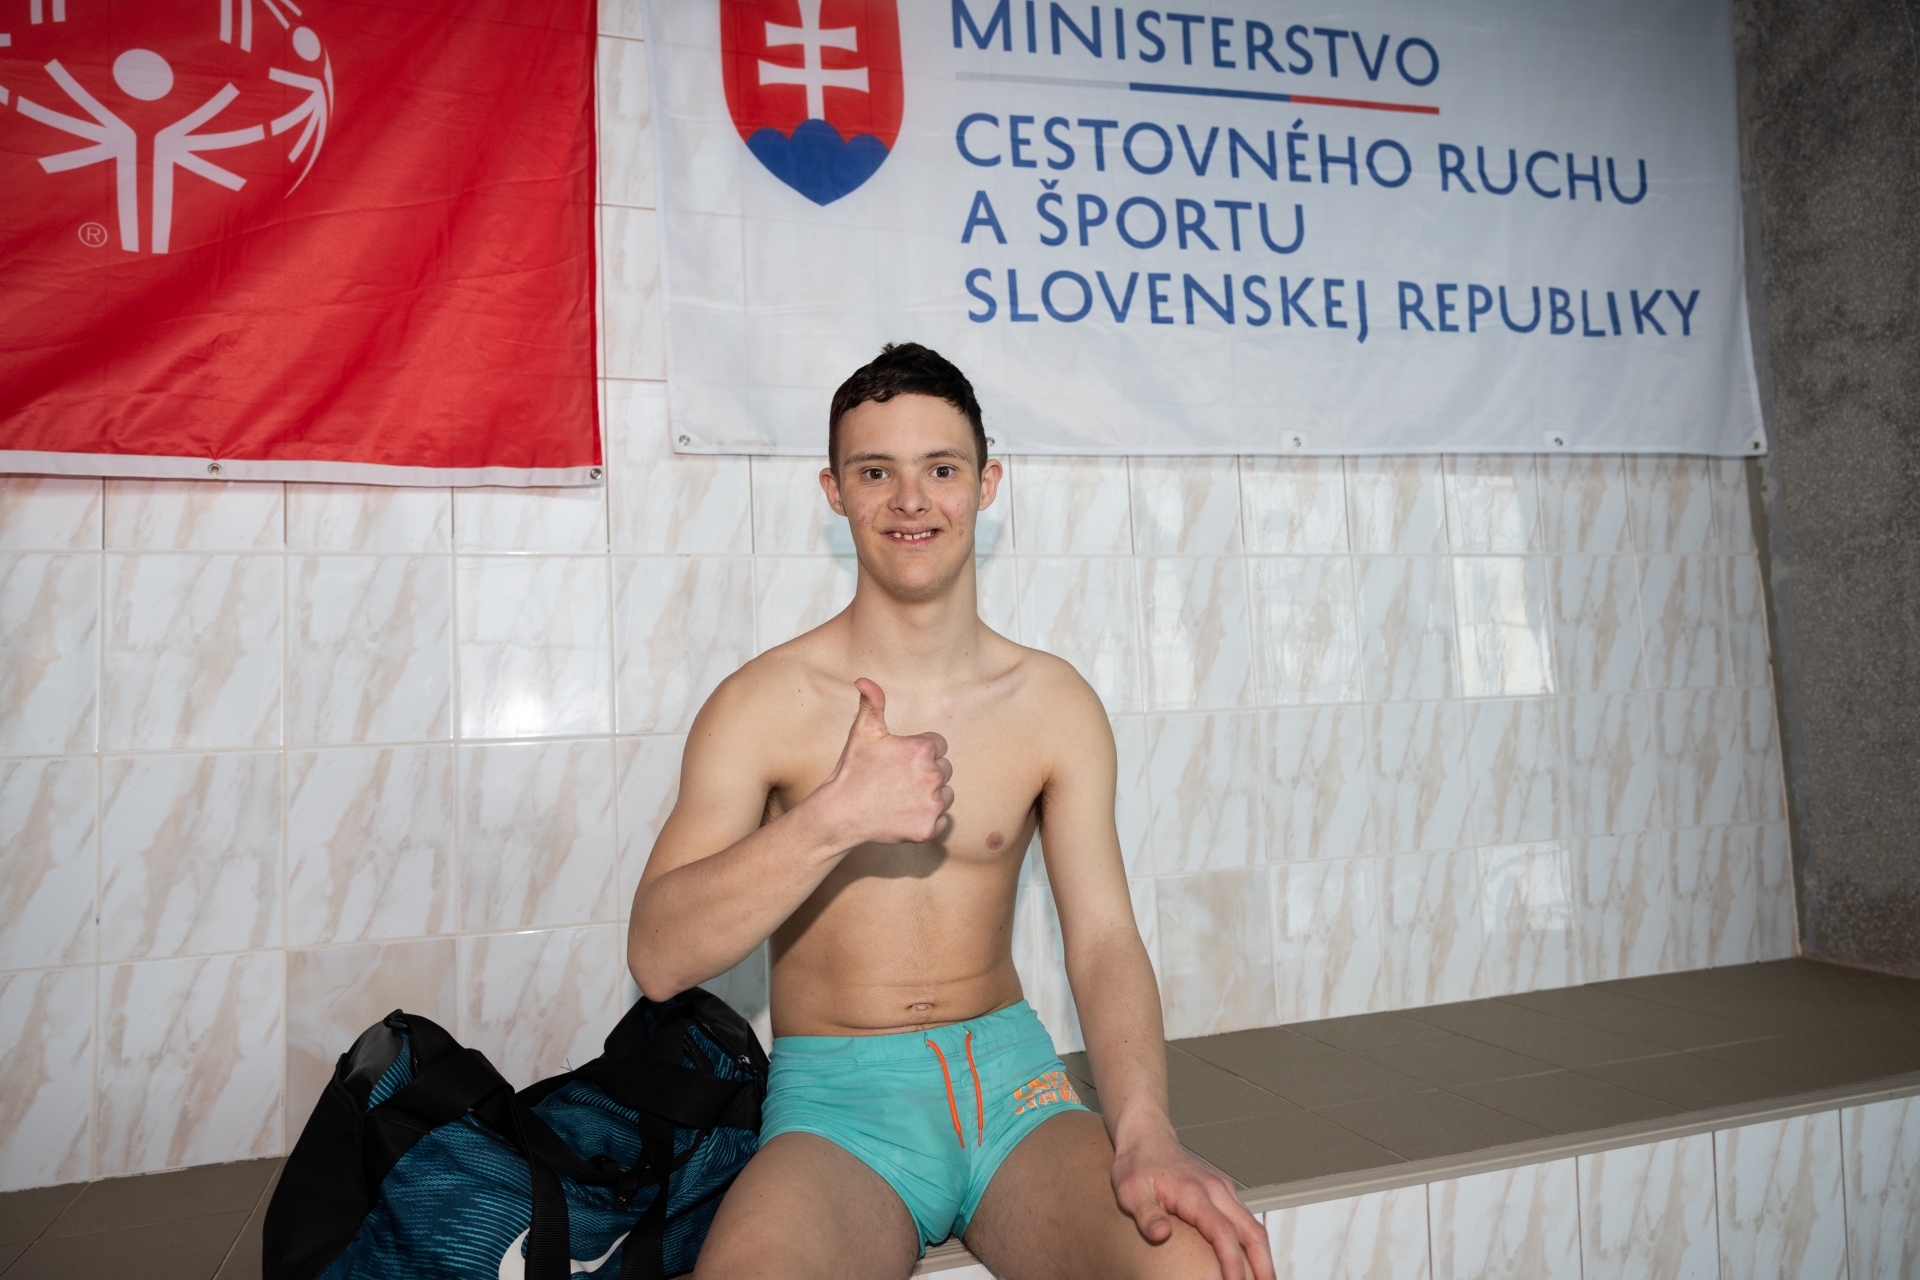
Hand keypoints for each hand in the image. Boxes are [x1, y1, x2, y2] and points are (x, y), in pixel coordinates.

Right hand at [817, 678, 953, 847]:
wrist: (840, 814)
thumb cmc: (853, 770)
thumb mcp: (862, 732)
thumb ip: (872, 703)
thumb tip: (863, 679)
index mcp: (923, 748)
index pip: (939, 746)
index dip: (919, 752)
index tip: (900, 760)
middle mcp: (933, 775)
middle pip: (945, 770)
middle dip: (926, 773)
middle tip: (898, 780)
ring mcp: (932, 804)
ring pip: (946, 796)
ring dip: (930, 796)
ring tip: (902, 797)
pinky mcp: (929, 828)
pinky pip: (942, 821)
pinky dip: (928, 820)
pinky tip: (905, 814)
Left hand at [1111, 1129, 1271, 1279]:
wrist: (1146, 1138)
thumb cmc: (1137, 1164)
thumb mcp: (1130, 1191)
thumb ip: (1146, 1214)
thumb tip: (1161, 1235)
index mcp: (1194, 1193)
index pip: (1223, 1233)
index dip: (1233, 1263)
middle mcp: (1216, 1190)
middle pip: (1252, 1231)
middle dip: (1263, 1264)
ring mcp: (1223, 1189)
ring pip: (1253, 1225)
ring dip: (1263, 1255)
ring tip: (1263, 1279)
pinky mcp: (1224, 1191)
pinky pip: (1246, 1218)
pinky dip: (1254, 1242)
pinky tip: (1251, 1259)